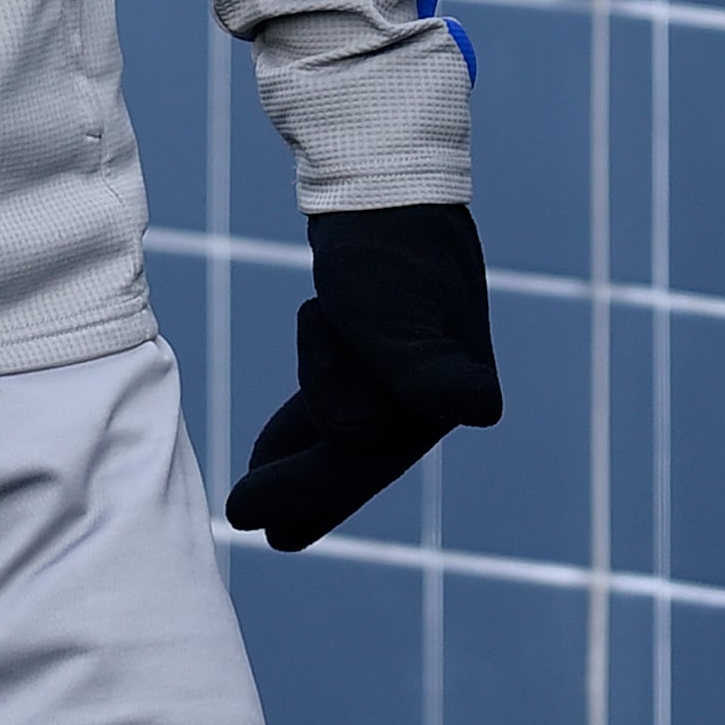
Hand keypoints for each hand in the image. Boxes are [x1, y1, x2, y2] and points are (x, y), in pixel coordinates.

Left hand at [225, 203, 503, 549]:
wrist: (390, 188)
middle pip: (355, 456)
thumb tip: (482, 409)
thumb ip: (428, 372)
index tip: (269, 536)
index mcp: (438, 395)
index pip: (362, 453)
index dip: (312, 494)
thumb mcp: (396, 313)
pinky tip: (271, 452)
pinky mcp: (385, 352)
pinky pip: (339, 404)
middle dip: (301, 492)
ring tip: (253, 496)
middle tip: (241, 520)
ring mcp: (410, 375)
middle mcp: (433, 394)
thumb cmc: (389, 252)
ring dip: (299, 458)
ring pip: (344, 434)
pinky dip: (305, 429)